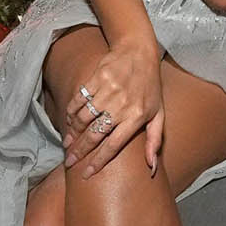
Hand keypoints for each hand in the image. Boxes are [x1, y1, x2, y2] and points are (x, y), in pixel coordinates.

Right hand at [61, 42, 164, 178]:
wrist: (139, 52)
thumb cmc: (150, 87)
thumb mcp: (158, 113)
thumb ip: (154, 140)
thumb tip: (151, 167)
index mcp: (136, 116)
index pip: (114, 145)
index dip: (98, 161)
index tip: (86, 174)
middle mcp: (121, 105)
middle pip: (95, 134)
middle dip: (79, 151)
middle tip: (69, 162)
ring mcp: (108, 90)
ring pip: (83, 118)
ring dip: (73, 133)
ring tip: (67, 144)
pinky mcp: (97, 78)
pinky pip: (79, 100)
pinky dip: (71, 113)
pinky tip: (69, 121)